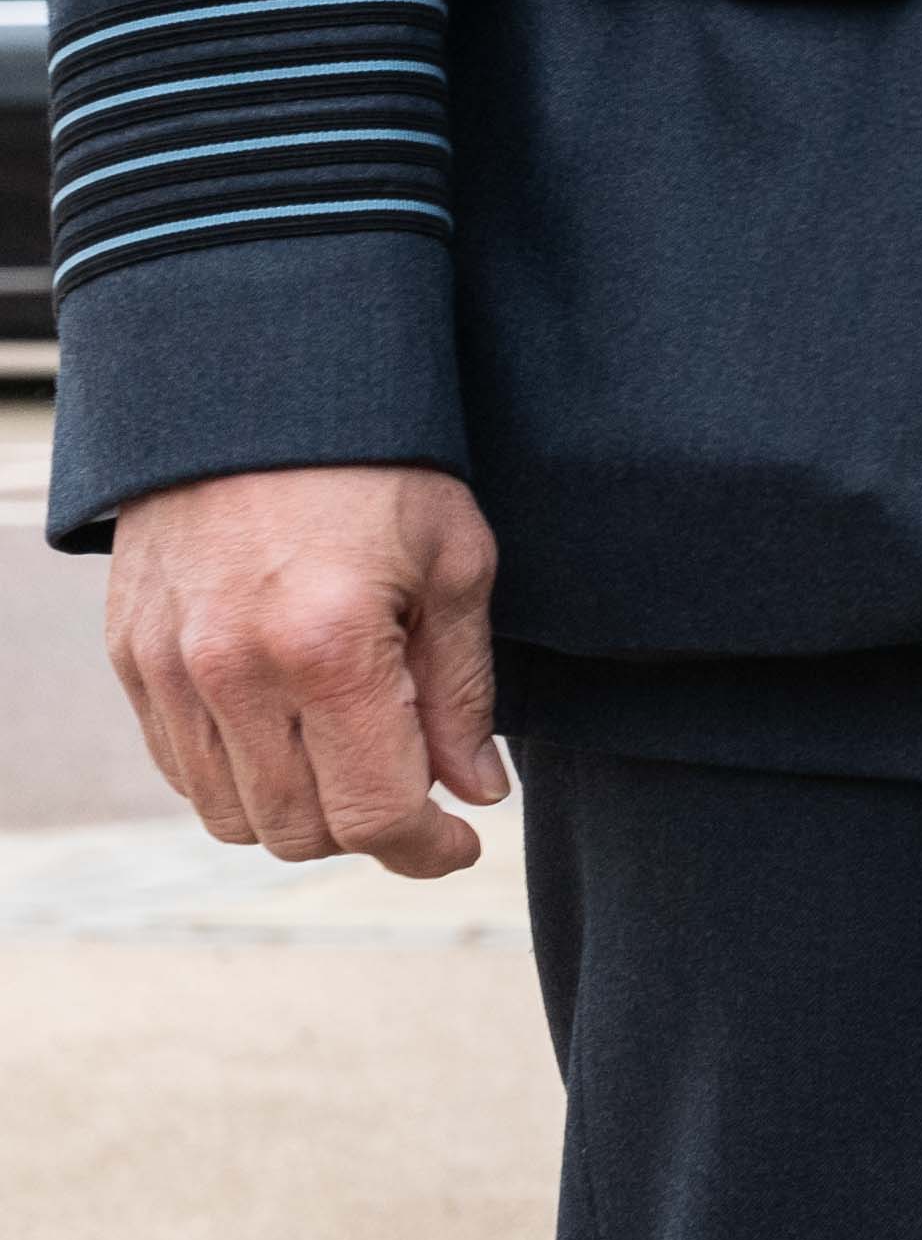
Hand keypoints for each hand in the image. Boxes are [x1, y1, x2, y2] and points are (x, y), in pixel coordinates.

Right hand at [105, 465, 506, 876]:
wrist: (252, 390)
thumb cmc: (376, 465)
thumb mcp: (455, 563)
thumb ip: (463, 691)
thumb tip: (475, 792)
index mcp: (327, 649)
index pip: (374, 812)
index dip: (426, 849)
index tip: (460, 842)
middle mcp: (232, 673)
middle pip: (299, 830)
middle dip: (367, 829)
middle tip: (415, 786)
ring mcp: (168, 671)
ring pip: (232, 814)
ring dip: (300, 811)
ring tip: (354, 755)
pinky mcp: (128, 659)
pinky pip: (181, 768)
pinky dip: (238, 777)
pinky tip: (289, 731)